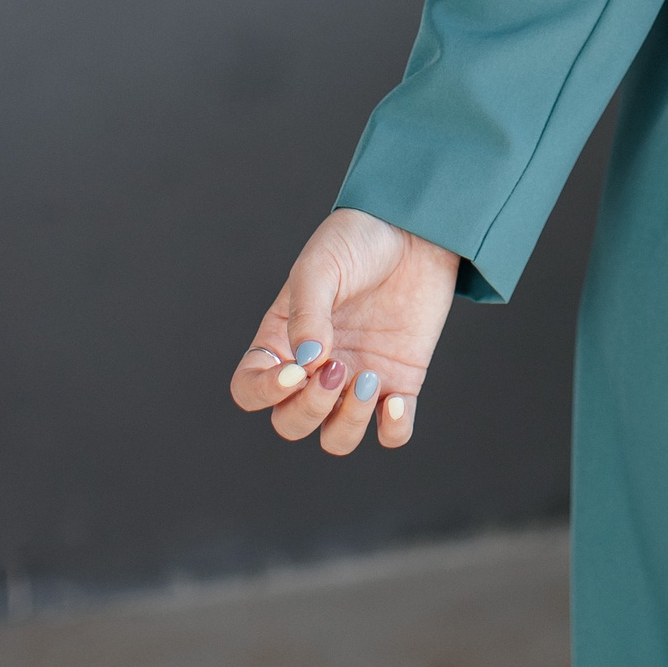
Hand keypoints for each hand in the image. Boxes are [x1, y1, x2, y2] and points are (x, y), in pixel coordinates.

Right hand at [229, 209, 459, 455]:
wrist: (417, 228)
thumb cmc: (359, 240)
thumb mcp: (321, 265)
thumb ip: (307, 313)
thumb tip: (306, 364)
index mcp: (284, 340)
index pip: (250, 388)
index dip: (263, 393)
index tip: (295, 371)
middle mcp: (316, 369)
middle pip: (292, 422)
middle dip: (310, 409)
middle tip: (337, 368)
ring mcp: (357, 379)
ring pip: (337, 438)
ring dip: (348, 423)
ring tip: (368, 378)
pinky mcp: (400, 382)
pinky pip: (392, 433)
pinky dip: (393, 430)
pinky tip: (396, 402)